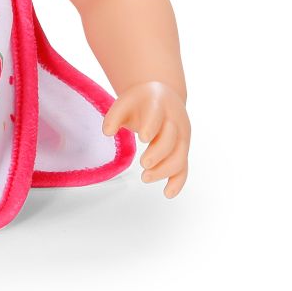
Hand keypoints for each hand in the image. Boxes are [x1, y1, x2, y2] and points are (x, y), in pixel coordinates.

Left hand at [102, 81, 189, 197]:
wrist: (163, 96)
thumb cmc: (141, 103)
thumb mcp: (125, 102)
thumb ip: (114, 116)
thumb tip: (107, 132)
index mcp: (158, 104)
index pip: (157, 115)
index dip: (151, 126)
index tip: (143, 138)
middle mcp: (175, 120)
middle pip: (170, 139)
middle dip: (158, 154)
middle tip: (143, 164)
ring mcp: (182, 136)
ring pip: (179, 156)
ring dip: (164, 170)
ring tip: (145, 178)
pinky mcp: (183, 149)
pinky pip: (184, 167)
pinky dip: (178, 182)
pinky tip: (167, 193)